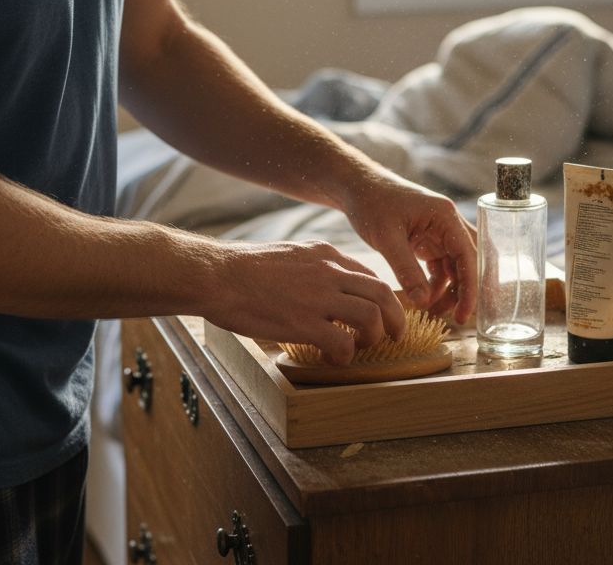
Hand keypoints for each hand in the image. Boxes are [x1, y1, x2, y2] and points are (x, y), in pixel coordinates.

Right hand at [202, 240, 405, 364]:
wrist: (216, 274)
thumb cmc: (242, 269)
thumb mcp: (288, 254)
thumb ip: (312, 267)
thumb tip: (322, 287)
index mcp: (325, 255)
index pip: (370, 274)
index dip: (382, 298)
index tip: (382, 314)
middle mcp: (329, 272)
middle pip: (383, 293)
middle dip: (395, 319)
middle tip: (393, 336)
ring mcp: (318, 297)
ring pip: (372, 317)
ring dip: (372, 338)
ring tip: (358, 348)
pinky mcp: (304, 322)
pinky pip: (342, 343)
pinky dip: (344, 356)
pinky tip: (331, 359)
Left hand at [341, 171, 477, 323]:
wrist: (357, 186)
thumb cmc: (371, 203)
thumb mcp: (386, 239)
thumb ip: (406, 270)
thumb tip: (423, 302)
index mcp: (445, 217)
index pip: (469, 257)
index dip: (470, 288)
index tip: (464, 315)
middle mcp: (449, 223)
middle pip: (469, 263)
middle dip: (464, 292)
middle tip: (455, 319)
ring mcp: (440, 232)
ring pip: (455, 267)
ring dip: (449, 290)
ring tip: (432, 312)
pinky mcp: (429, 240)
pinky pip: (441, 266)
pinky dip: (436, 284)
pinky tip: (425, 300)